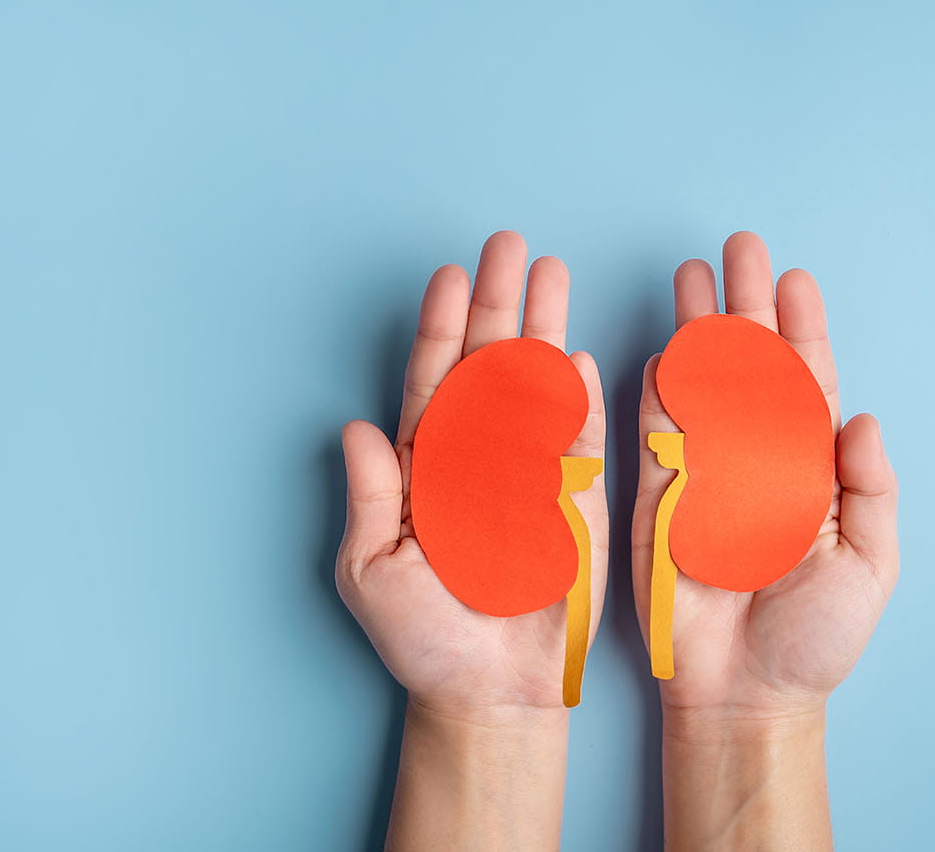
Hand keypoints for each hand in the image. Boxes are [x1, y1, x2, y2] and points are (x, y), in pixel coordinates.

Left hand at [336, 231, 607, 715]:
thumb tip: (354, 427)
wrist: (490, 691)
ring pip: (538, 387)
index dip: (442, 326)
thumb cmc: (425, 637)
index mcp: (427, 467)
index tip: (450, 273)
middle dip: (500, 301)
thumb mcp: (373, 569)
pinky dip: (580, 399)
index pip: (434, 380)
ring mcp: (532, 474)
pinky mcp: (577, 503)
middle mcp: (480, 457)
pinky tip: (579, 354)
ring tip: (553, 273)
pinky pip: (580, 442)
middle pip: (490, 364)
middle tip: (509, 244)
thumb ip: (370, 498)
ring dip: (545, 329)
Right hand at [632, 232, 898, 722]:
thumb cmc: (814, 637)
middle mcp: (757, 457)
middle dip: (746, 305)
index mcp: (810, 468)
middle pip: (751, 366)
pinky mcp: (660, 497)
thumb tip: (863, 419)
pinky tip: (663, 347)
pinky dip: (657, 390)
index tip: (796, 280)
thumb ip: (870, 491)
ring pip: (702, 385)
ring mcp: (706, 472)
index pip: (807, 383)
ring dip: (698, 330)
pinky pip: (655, 434)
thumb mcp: (867, 566)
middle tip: (740, 247)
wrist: (744, 692)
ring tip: (692, 274)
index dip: (801, 330)